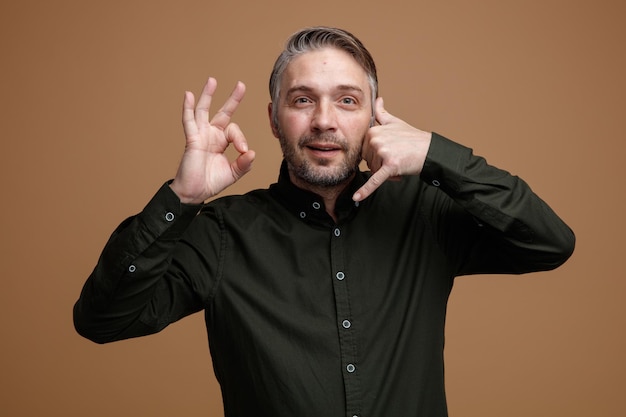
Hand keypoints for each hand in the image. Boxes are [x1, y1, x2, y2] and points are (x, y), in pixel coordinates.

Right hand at [170, 78, 254, 203]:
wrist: (195, 192)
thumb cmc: (211, 182)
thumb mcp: (233, 173)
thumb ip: (244, 164)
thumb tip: (252, 152)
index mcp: (222, 141)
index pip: (234, 131)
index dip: (240, 138)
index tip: (243, 151)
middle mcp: (212, 135)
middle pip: (223, 112)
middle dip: (232, 99)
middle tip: (241, 85)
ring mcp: (201, 135)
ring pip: (204, 111)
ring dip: (208, 95)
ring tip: (212, 81)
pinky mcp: (192, 139)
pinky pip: (189, 121)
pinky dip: (188, 108)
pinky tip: (189, 95)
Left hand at [353, 97, 431, 201]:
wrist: (429, 151)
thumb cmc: (412, 138)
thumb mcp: (395, 122)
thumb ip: (382, 113)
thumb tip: (377, 100)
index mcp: (372, 131)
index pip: (364, 151)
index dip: (375, 155)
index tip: (388, 151)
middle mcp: (375, 140)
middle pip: (368, 162)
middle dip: (380, 165)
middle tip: (396, 158)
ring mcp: (382, 153)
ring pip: (374, 171)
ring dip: (385, 172)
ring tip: (399, 163)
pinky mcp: (390, 166)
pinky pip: (375, 181)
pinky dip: (366, 191)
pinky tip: (356, 198)